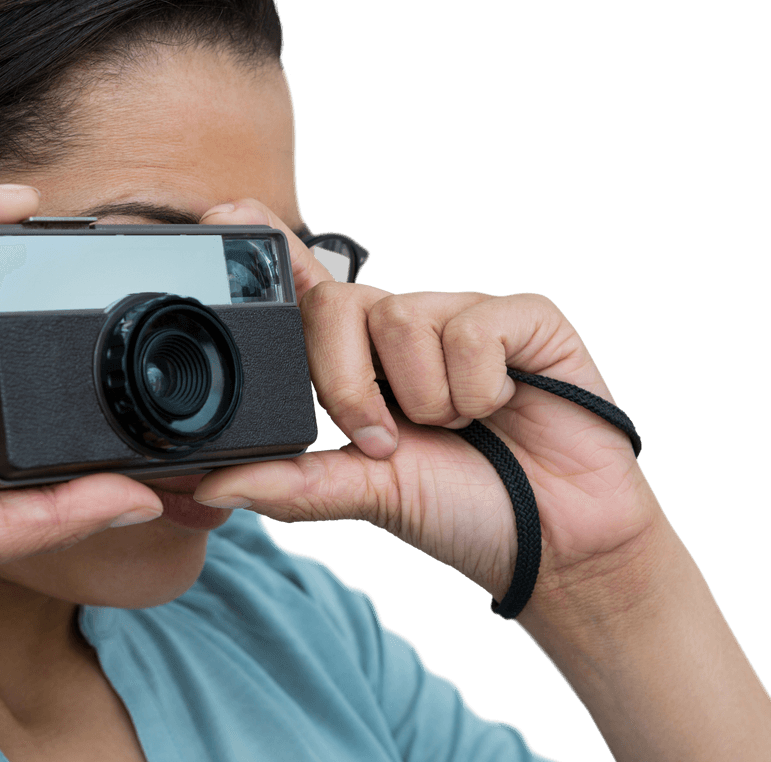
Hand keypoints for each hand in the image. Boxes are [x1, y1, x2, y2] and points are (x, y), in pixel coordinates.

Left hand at [196, 199, 667, 614]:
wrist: (556, 538)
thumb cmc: (464, 509)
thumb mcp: (369, 497)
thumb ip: (296, 485)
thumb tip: (215, 482)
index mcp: (361, 364)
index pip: (306, 290)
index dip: (268, 249)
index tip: (221, 214)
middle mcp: (406, 330)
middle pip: (338, 304)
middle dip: (349, 386)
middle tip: (388, 441)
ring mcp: (463, 317)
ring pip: (403, 319)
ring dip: (427, 400)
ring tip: (461, 426)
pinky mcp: (522, 316)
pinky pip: (473, 329)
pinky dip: (481, 389)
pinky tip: (504, 406)